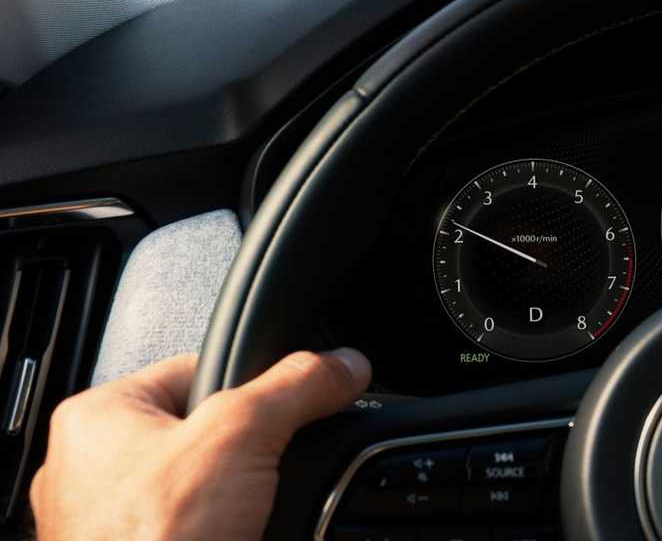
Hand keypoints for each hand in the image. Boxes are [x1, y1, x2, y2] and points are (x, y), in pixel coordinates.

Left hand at [30, 349, 370, 540]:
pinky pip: (200, 527)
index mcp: (96, 417)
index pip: (195, 370)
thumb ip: (296, 387)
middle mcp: (91, 469)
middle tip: (260, 471)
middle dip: (245, 452)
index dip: (248, 385)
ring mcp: (112, 522)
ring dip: (239, 498)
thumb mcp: (241, 436)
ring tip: (248, 513)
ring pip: (206, 486)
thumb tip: (343, 365)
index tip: (280, 404)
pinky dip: (227, 530)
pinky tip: (241, 535)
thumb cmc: (153, 540)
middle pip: (205, 431)